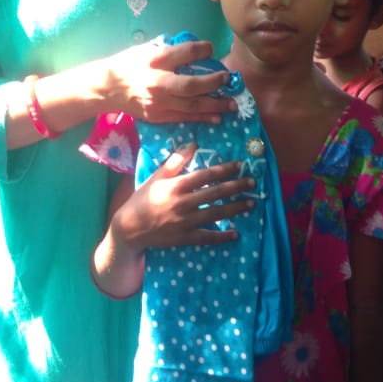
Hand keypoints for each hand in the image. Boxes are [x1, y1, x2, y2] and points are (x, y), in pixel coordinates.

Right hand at [96, 37, 237, 122]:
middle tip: (228, 79)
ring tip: (232, 104)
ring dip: (215, 105)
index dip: (201, 50)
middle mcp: (157, 83)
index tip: (211, 48)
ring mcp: (158, 103)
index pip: (183, 53)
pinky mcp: (158, 116)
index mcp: (153, 61)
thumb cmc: (128, 65)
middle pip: (190, 85)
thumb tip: (193, 49)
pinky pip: (184, 118)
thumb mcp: (144, 49)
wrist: (107, 89)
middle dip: (213, 82)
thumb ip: (168, 50)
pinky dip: (202, 118)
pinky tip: (217, 117)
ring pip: (191, 106)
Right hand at [112, 143, 254, 251]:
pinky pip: (207, 237)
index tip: (239, 165)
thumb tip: (193, 144)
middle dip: (236, 187)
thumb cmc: (143, 199)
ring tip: (251, 203)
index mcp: (176, 186)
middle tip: (253, 182)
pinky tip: (236, 234)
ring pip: (216, 214)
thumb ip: (175, 161)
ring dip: (235, 208)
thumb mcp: (156, 177)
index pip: (206, 175)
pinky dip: (222, 236)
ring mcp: (185, 222)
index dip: (224, 169)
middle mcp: (183, 203)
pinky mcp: (185, 237)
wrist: (129, 228)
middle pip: (215, 193)